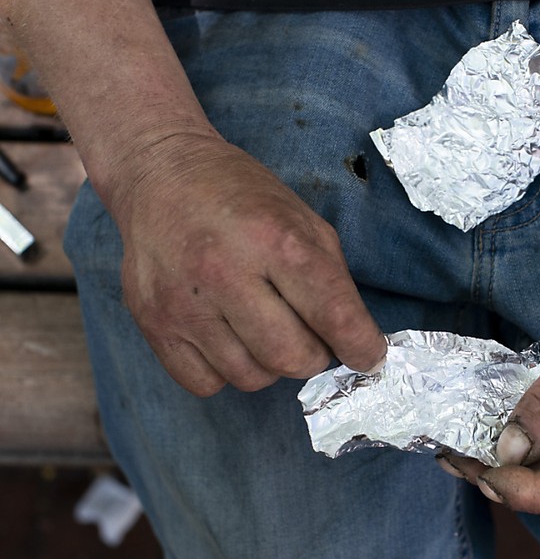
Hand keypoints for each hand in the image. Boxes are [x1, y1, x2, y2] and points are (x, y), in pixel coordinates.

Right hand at [108, 133, 385, 395]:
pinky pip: (206, 384)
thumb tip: (354, 339)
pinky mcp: (152, 324)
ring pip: (251, 378)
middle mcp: (225, 272)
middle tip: (310, 335)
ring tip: (265, 328)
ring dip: (271, 364)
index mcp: (275, 239)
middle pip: (291, 357)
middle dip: (314, 355)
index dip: (361, 346)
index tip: (369, 356)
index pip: (333, 315)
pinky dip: (227, 371)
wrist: (160, 174)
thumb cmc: (241, 196)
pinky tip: (228, 337)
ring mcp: (182, 302)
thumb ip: (331, 278)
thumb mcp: (302, 218)